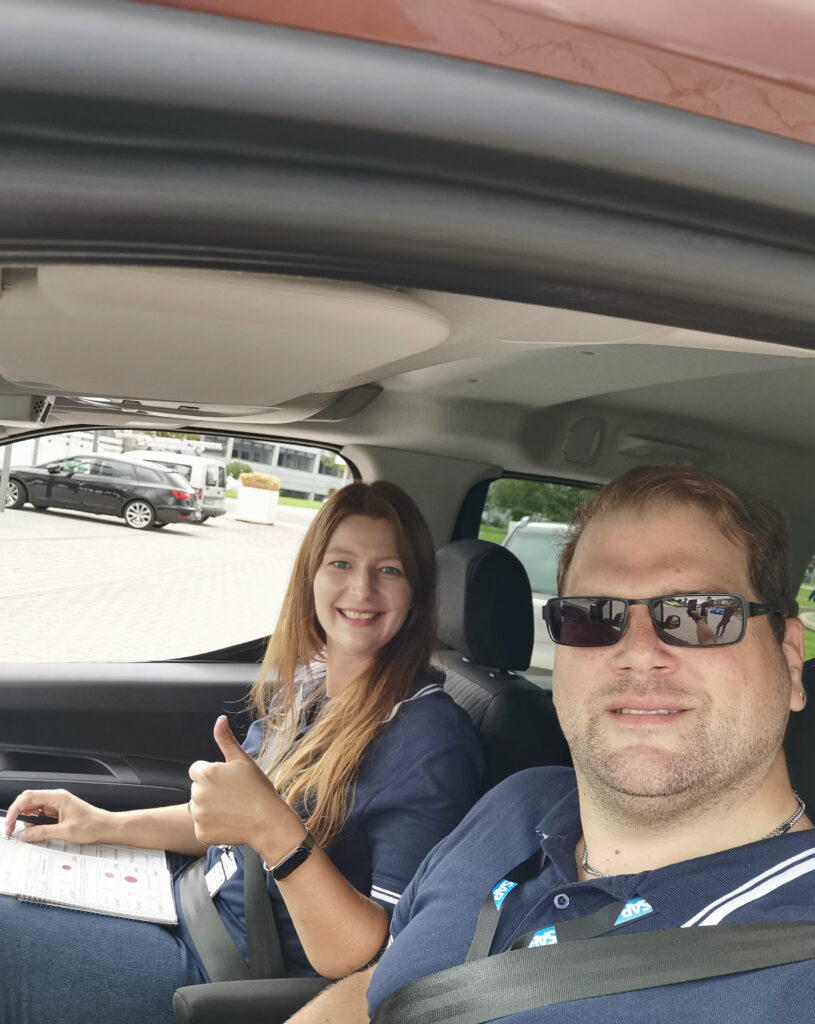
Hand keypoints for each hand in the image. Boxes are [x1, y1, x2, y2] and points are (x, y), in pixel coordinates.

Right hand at [3, 789, 111, 843]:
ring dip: (27, 820)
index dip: (15, 809)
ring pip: (34, 809)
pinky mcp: (59, 812)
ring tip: (29, 833)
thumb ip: (42, 832)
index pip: (28, 797)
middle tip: (12, 829)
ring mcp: (57, 805)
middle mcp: (56, 798)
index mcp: (58, 797)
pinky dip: (36, 823)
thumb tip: (25, 834)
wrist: (107, 827)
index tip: (9, 823)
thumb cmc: (92, 825)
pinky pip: (41, 815)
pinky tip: (38, 831)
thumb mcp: (65, 832)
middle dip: (17, 814)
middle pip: (29, 801)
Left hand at [188, 716, 304, 856]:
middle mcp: (198, 793)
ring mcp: (199, 814)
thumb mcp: (242, 760)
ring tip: (232, 809)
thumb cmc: (258, 789)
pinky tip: (229, 822)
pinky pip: (202, 826)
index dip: (213, 774)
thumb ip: (226, 740)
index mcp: (206, 772)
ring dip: (210, 808)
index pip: (197, 770)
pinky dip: (212, 825)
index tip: (228, 781)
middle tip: (233, 795)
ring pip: (198, 807)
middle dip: (210, 790)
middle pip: (197, 788)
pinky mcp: (201, 832)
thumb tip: (220, 719)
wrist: (268, 821)